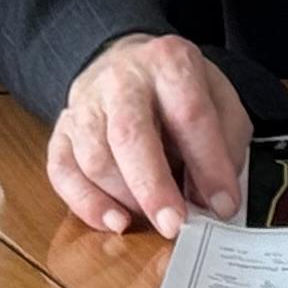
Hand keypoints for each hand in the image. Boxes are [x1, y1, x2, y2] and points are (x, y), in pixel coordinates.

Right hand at [47, 33, 249, 237]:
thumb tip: (210, 197)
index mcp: (168, 62)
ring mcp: (86, 103)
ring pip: (94, 158)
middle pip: (130, 135)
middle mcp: (121, 79)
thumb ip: (225, 143)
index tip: (223, 205)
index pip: (190, 115)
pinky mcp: (62, 129)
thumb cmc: (178, 91)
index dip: (209, 165)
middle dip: (153, 188)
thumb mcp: (218, 98)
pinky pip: (62, 171)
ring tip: (152, 219)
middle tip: (175, 225)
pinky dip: (86, 203)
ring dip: (125, 198)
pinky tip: (113, 221)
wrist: (129, 63)